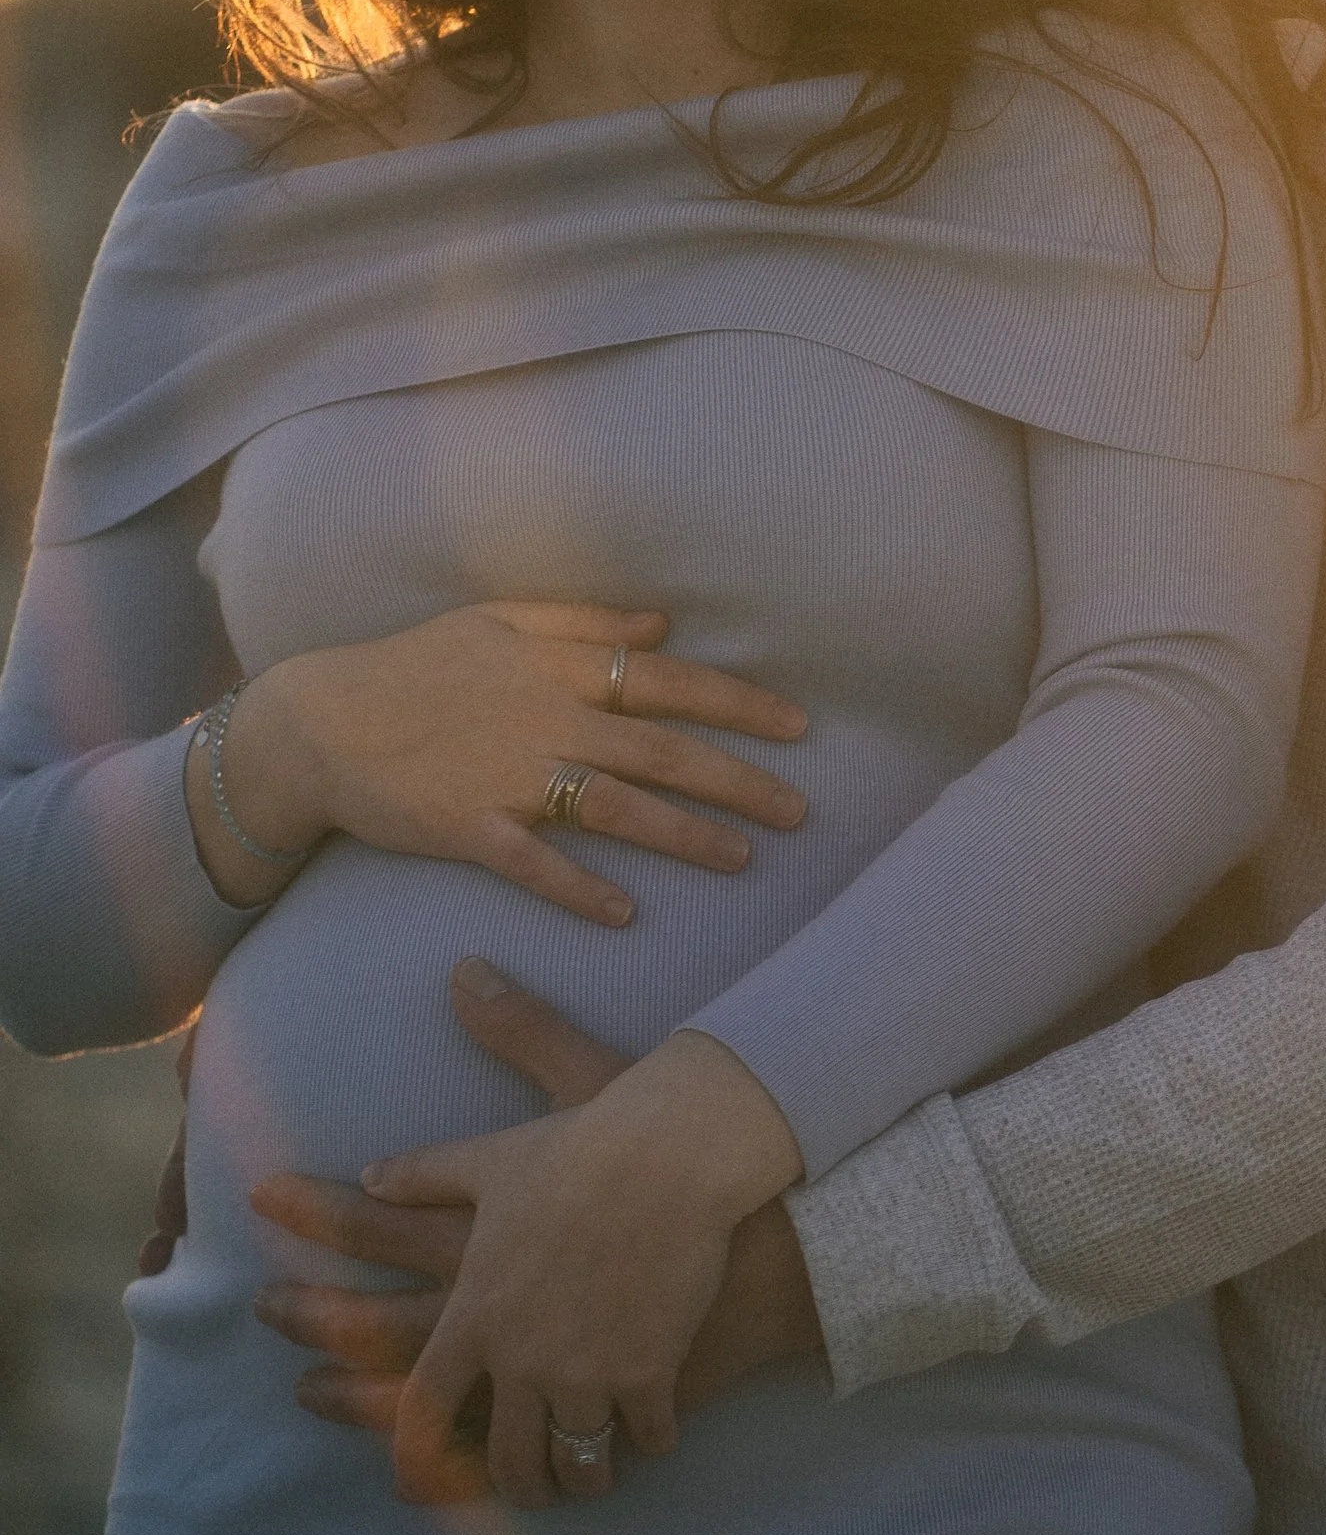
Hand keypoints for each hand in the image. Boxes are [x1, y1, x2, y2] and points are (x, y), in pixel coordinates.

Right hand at [195, 604, 810, 926]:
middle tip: (800, 811)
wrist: (317, 720)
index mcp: (558, 665)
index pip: (669, 682)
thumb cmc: (412, 665)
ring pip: (615, 808)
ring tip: (744, 860)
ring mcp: (507, 775)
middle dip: (738, 781)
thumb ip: (585, 621)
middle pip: (661, 750)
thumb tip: (665, 624)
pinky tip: (624, 915)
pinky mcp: (466, 827)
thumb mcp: (498, 619)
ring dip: (684, 835)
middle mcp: (546, 718)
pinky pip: (532, 863)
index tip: (798, 725)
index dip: (739, 703)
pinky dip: (578, 888)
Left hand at [266, 981, 805, 1508]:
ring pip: (575, 1463)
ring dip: (581, 1480)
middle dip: (518, 1486)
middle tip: (528, 1491)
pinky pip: (646, 1437)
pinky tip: (655, 1438)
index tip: (412, 1476)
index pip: (421, 1409)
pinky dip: (649, 1443)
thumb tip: (372, 1176)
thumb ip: (424, 1177)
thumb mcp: (490, 1162)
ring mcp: (586, 1373)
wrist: (674, 1154)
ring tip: (589, 1479)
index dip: (412, 1454)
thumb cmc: (578, 1150)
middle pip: (504, 1457)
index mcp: (474, 1314)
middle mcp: (522, 1359)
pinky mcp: (649, 1373)